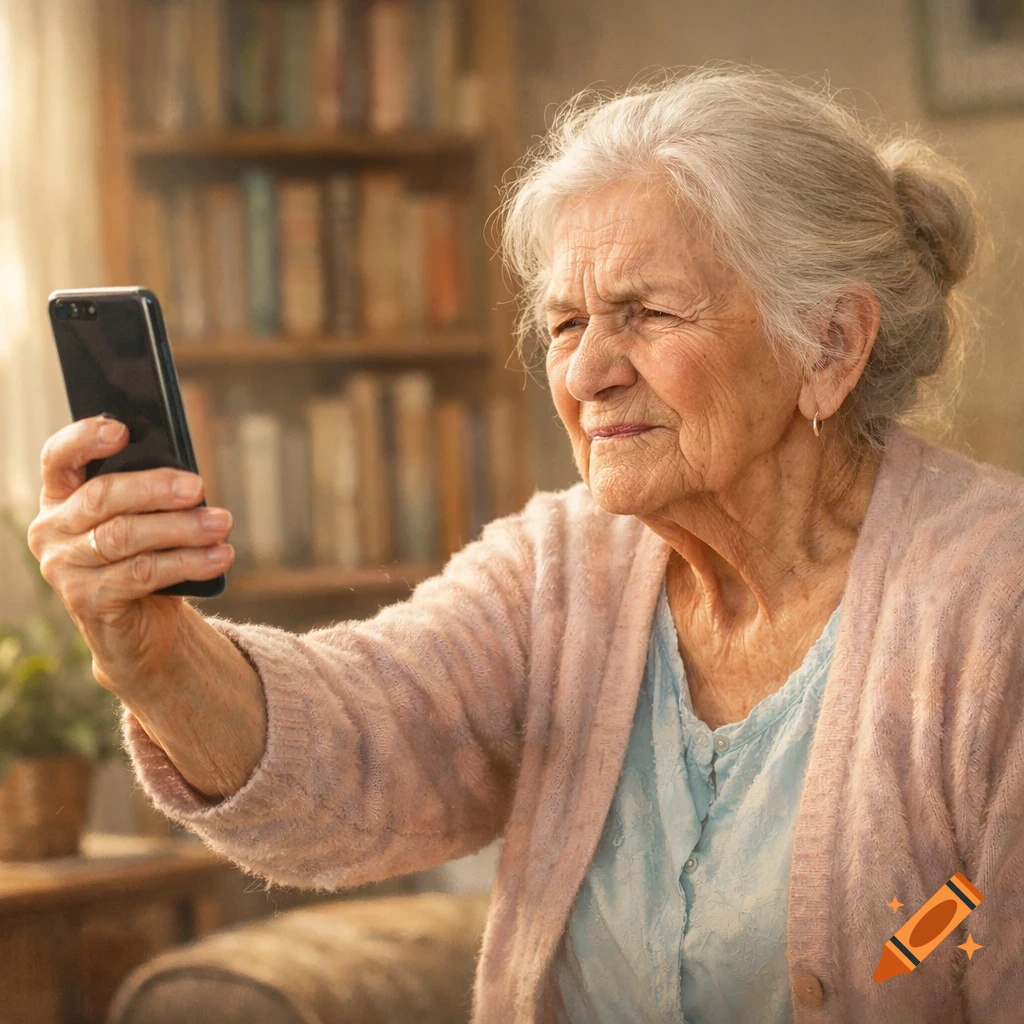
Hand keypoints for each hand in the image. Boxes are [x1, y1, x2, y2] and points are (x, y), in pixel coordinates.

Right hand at [27, 414, 234, 697]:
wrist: (141, 627)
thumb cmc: (145, 558)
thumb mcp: (143, 520)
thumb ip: (149, 495)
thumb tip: (188, 477)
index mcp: (61, 496)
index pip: (58, 457)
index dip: (85, 439)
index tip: (122, 430)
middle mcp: (52, 529)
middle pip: (102, 497)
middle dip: (155, 488)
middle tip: (198, 487)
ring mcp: (64, 567)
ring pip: (124, 537)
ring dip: (181, 528)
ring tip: (221, 524)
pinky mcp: (86, 601)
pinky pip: (142, 574)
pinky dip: (187, 563)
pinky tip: (219, 557)